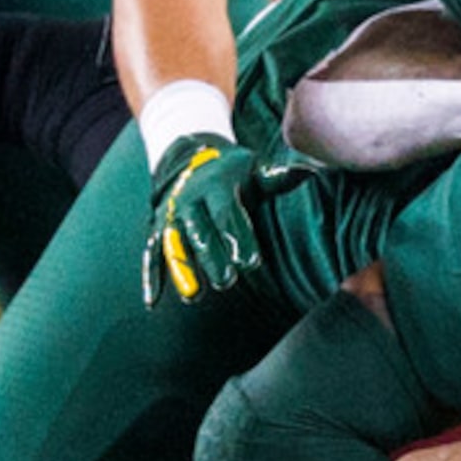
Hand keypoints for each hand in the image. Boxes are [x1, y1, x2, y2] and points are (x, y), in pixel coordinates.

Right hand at [141, 131, 260, 304]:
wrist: (190, 159)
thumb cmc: (233, 173)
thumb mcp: (253, 169)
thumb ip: (276, 177)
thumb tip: (309, 172)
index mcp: (215, 185)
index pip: (226, 212)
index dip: (237, 236)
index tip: (251, 262)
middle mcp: (188, 200)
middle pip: (199, 230)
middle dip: (211, 256)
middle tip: (227, 281)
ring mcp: (170, 217)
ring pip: (173, 245)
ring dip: (181, 269)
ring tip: (193, 296)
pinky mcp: (156, 232)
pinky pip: (151, 255)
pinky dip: (151, 277)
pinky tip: (153, 302)